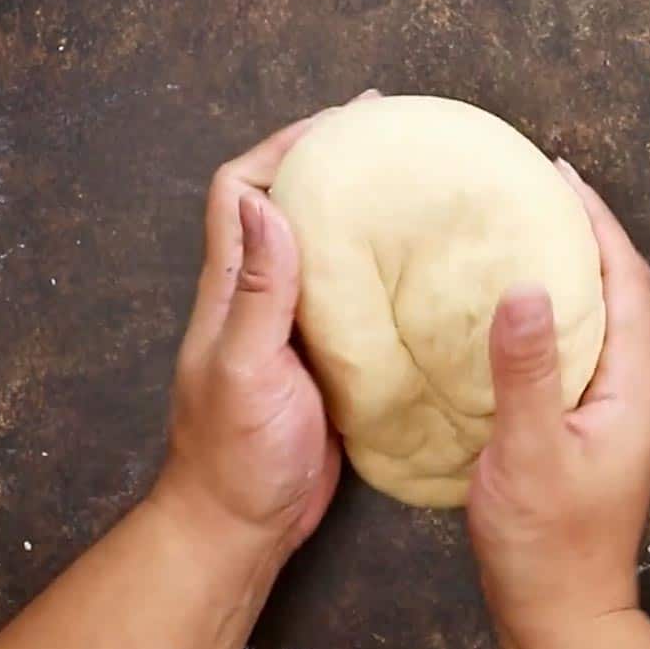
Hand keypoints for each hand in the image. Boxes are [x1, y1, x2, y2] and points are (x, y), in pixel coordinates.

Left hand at [151, 93, 379, 563]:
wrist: (244, 523)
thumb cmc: (236, 454)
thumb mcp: (246, 369)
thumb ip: (258, 291)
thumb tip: (266, 203)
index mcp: (233, 289)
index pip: (242, 191)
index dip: (281, 148)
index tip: (338, 125)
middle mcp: (259, 297)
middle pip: (284, 206)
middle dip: (325, 163)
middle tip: (387, 137)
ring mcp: (290, 328)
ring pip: (319, 248)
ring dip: (354, 212)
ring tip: (409, 187)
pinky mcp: (322, 360)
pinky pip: (347, 298)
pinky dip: (376, 271)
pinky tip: (415, 270)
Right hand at [467, 159, 649, 648]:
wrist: (559, 608)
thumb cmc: (547, 541)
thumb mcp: (531, 451)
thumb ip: (528, 372)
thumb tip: (523, 287)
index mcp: (633, 384)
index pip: (627, 279)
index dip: (598, 222)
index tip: (560, 175)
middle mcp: (633, 387)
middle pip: (619, 288)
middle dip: (585, 232)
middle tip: (537, 190)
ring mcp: (612, 406)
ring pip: (599, 315)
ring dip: (570, 269)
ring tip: (524, 231)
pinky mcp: (586, 422)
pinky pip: (577, 345)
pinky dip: (552, 311)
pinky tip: (511, 308)